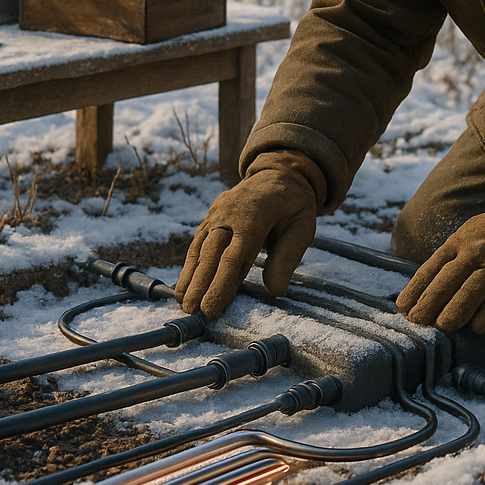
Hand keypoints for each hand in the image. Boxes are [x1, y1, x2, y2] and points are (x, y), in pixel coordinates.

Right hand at [174, 154, 321, 318]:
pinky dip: (189, 263)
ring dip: (189, 275)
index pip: (234, 256)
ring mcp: (217, 213)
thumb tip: (275, 290)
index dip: (221, 284)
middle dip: (199, 284)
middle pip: (211, 253)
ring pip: (199, 247)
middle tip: (190, 311)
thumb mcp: (302, 227)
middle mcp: (229, 213)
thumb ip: (288, 257)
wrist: (278, 174)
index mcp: (254, 216)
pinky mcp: (211, 217)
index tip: (211, 309)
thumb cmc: (293, 205)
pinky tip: (184, 282)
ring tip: (182, 301)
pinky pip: (198, 241)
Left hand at [395, 195, 484, 333]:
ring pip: (470, 292)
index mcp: (458, 242)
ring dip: (454, 312)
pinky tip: (476, 328)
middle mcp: (475, 252)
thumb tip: (427, 290)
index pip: (431, 268)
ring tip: (443, 327)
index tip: (403, 306)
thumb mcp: (467, 235)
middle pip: (447, 282)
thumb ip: (450, 259)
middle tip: (418, 321)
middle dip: (429, 304)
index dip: (416, 289)